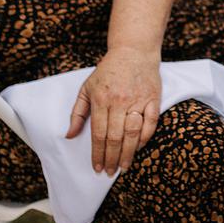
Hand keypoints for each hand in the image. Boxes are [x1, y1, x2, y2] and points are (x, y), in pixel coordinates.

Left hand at [66, 47, 162, 173]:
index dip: (97, 153)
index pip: (98, 133)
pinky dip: (145, 138)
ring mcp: (138, 100)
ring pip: (133, 133)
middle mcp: (119, 101)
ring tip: (124, 166)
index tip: (97, 167)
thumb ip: (77, 113)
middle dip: (112, 158)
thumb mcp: (86, 88)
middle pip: (115, 137)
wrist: (133, 51)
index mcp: (101, 99)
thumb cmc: (108, 71)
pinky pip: (151, 123)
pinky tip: (138, 148)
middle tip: (110, 172)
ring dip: (128, 153)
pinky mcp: (153, 98)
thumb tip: (69, 135)